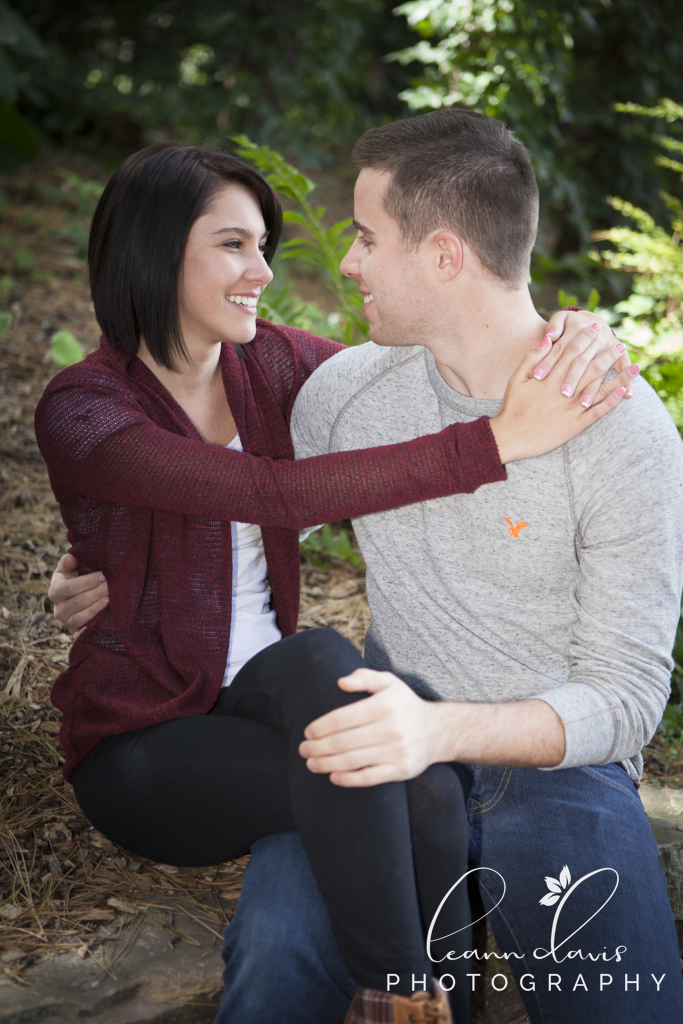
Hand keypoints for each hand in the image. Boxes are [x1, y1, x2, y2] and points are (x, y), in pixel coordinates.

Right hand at [48, 553, 108, 633]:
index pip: (69, 587)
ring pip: (81, 616)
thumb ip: (69, 562)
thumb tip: (71, 558)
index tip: (102, 575)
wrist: (77, 598)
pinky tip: (102, 621)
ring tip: (110, 599)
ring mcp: (67, 622)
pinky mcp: (76, 632)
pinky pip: (83, 632)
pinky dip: (91, 628)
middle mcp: (58, 609)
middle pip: (78, 602)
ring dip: (96, 608)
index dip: (86, 582)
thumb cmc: (75, 579)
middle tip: (111, 585)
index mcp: (55, 591)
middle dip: (96, 593)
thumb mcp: (69, 569)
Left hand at [298, 669, 439, 785]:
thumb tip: (340, 682)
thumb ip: (365, 677)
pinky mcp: (400, 770)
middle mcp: (390, 728)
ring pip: (352, 760)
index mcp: (383, 706)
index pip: (342, 718)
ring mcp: (396, 751)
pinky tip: (333, 777)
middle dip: (318, 747)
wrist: (438, 731)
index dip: (320, 726)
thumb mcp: (389, 683)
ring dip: (326, 763)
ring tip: (310, 764)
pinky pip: (369, 777)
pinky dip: (348, 779)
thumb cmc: (405, 705)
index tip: (307, 732)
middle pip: (343, 741)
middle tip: (303, 749)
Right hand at [489, 326, 638, 463]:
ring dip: (618, 376)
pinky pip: (598, 412)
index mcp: (550, 377)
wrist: (509, 438)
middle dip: (607, 354)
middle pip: (590, 366)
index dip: (586, 338)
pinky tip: (625, 393)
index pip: (572, 351)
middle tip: (620, 344)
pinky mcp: (575, 425)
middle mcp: (563, 390)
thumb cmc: (512, 407)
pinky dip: (612, 401)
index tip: (596, 328)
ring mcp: (571, 408)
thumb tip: (548, 339)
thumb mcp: (516, 378)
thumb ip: (532, 358)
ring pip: (599, 388)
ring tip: (634, 366)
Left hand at [536, 309, 629, 398]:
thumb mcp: (561, 319)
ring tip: (583, 404)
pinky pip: (624, 368)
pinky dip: (628, 380)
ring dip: (592, 388)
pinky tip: (628, 395)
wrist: (592, 321)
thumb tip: (549, 336)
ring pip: (599, 369)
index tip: (538, 377)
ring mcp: (608, 347)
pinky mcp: (619, 354)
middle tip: (562, 395)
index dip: (549, 362)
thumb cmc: (570, 324)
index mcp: (578, 330)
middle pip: (581, 362)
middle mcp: (595, 340)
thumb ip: (554, 326)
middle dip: (572, 379)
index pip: (561, 349)